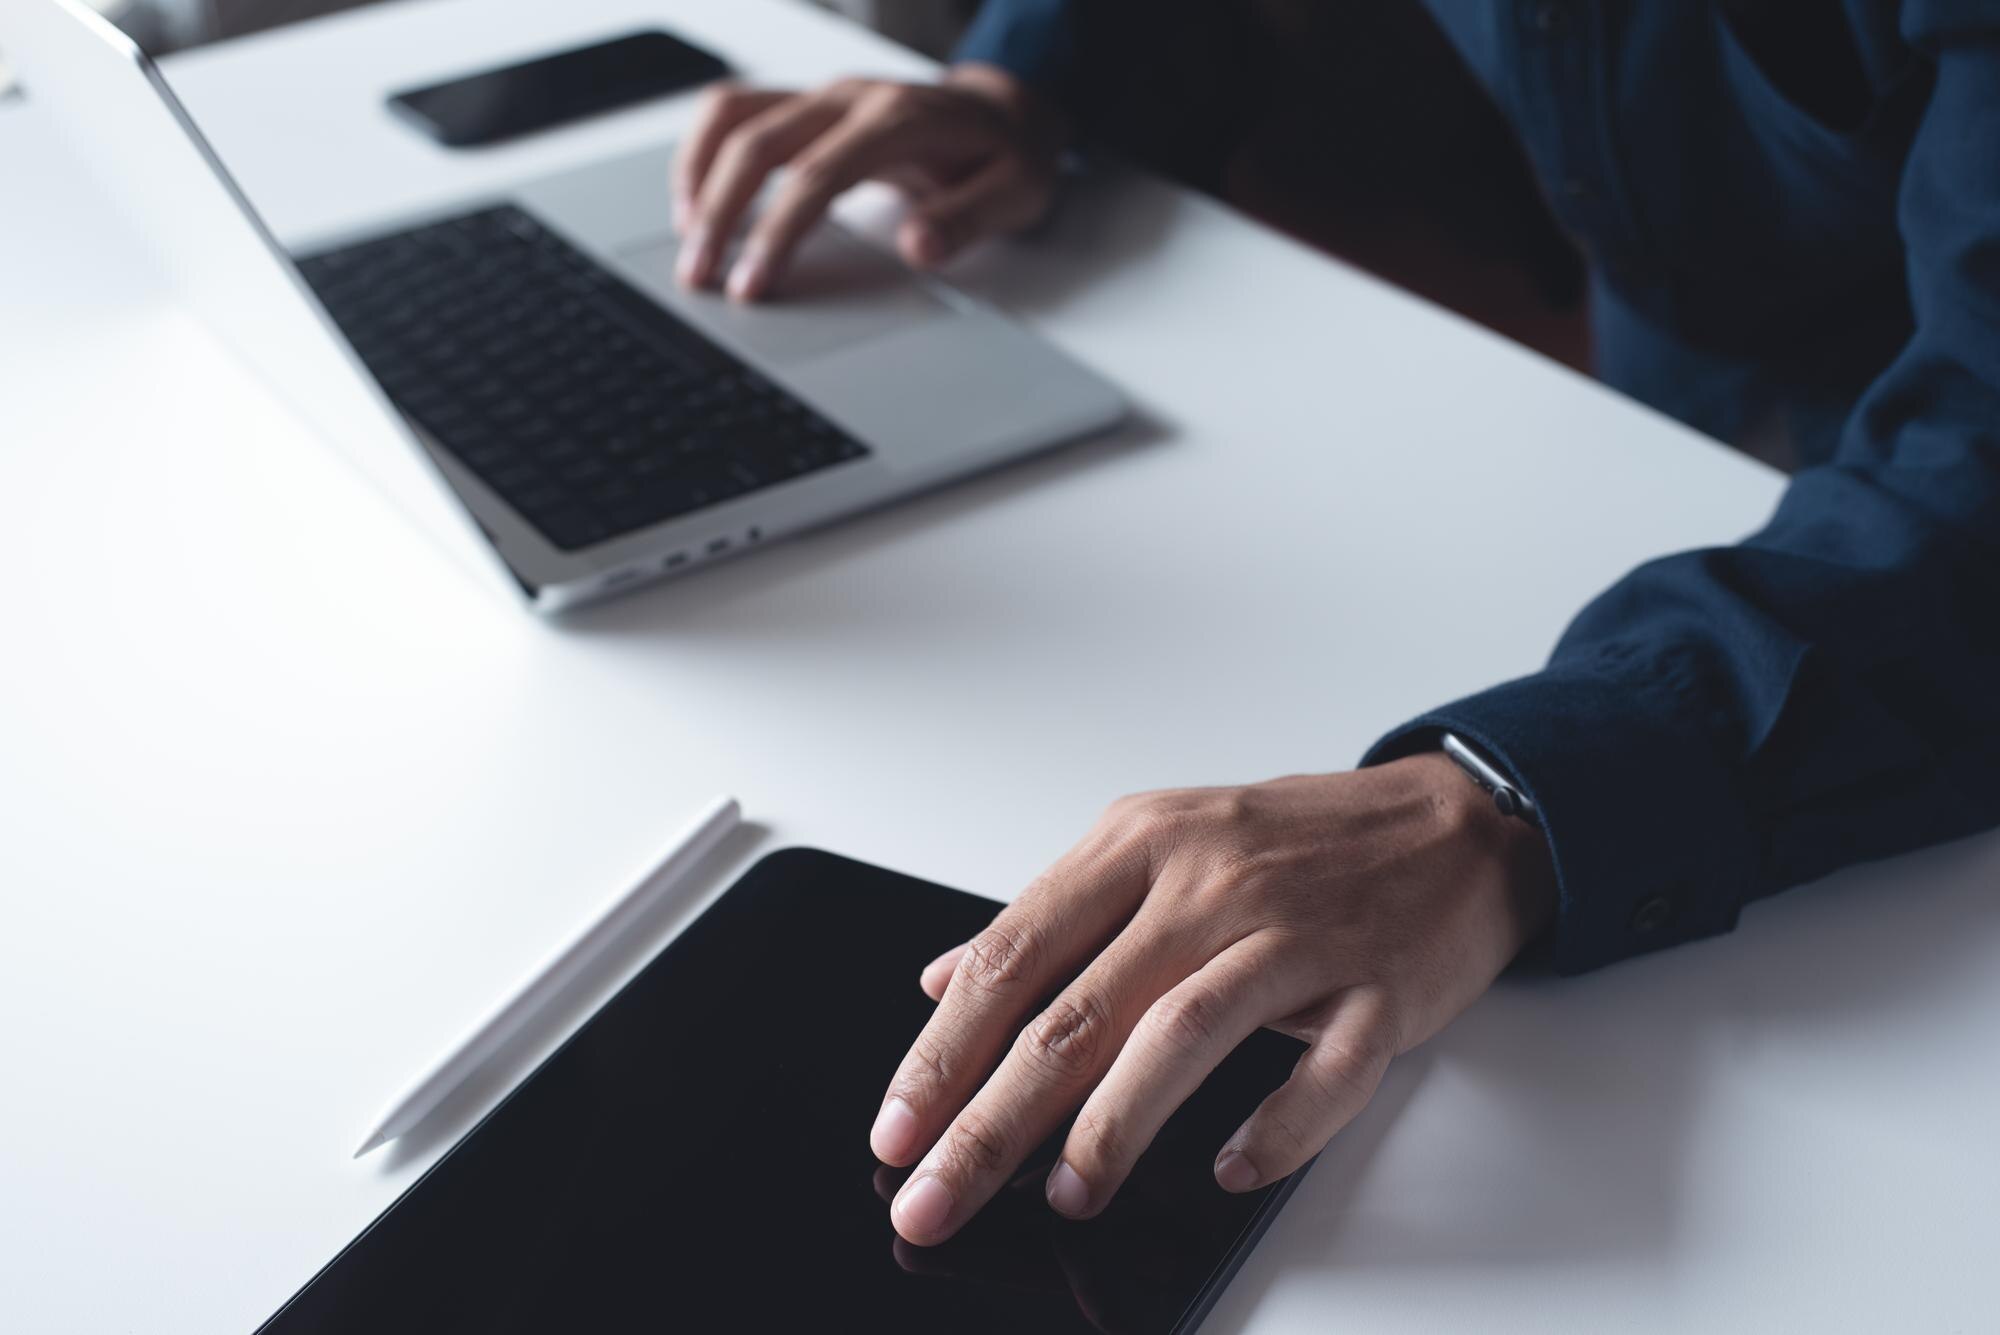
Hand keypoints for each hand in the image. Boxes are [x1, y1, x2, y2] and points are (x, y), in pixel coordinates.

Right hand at [672, 64, 1064, 301]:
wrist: (1007, 112)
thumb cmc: (1008, 156)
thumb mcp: (1016, 193)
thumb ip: (969, 220)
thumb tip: (919, 246)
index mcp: (899, 119)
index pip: (818, 175)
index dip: (778, 232)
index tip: (752, 284)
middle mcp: (851, 98)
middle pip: (759, 143)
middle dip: (720, 213)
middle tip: (700, 277)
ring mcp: (824, 96)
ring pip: (733, 116)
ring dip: (697, 176)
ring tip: (687, 240)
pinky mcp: (807, 105)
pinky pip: (735, 111)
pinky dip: (704, 152)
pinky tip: (696, 200)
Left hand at [869, 754, 1557, 1244]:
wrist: (1453, 823)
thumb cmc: (1295, 841)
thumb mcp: (1157, 842)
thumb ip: (1052, 915)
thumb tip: (943, 980)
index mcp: (1141, 842)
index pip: (1014, 955)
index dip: (944, 1050)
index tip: (896, 1127)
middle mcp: (1209, 882)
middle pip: (1077, 1012)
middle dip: (991, 1120)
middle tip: (933, 1195)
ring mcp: (1297, 935)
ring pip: (1184, 1034)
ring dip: (1114, 1126)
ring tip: (1064, 1196)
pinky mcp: (1377, 989)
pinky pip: (1323, 1072)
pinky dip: (1274, 1128)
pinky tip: (1226, 1170)